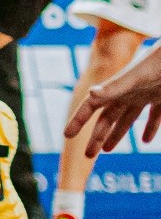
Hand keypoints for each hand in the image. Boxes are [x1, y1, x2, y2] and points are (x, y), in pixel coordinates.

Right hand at [66, 43, 160, 157]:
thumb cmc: (157, 64)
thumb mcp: (135, 78)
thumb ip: (114, 87)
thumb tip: (90, 94)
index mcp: (116, 90)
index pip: (91, 107)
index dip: (78, 120)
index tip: (67, 135)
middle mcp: (127, 94)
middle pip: (108, 119)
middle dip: (97, 136)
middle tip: (88, 154)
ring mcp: (145, 97)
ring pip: (127, 119)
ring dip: (117, 134)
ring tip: (107, 150)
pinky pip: (154, 118)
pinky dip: (150, 129)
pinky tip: (146, 140)